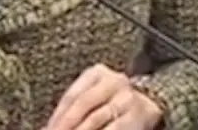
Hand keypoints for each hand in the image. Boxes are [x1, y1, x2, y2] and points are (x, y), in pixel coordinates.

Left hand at [45, 64, 162, 129]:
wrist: (150, 104)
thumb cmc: (112, 102)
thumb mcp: (93, 97)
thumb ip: (72, 110)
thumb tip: (47, 128)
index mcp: (97, 73)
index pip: (72, 96)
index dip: (57, 116)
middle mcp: (114, 81)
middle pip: (84, 104)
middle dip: (66, 125)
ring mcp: (128, 98)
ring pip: (97, 118)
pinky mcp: (139, 116)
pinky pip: (114, 129)